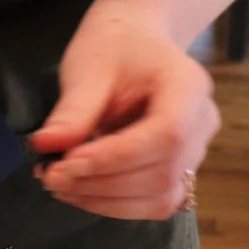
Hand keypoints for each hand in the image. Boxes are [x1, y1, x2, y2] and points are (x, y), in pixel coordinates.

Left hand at [31, 6, 219, 219]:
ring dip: (104, 201)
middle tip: (51, 176)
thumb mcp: (88, 69)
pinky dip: (113, 204)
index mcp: (189, 86)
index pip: (166, 135)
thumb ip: (73, 110)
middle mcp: (202, 123)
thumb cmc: (115, 48)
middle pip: (163, 173)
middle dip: (102, 184)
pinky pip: (155, 203)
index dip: (115, 158)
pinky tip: (79, 190)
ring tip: (59, 185)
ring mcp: (196, 151)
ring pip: (161, 198)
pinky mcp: (180, 172)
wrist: (134, 44)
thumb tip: (45, 146)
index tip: (66, 163)